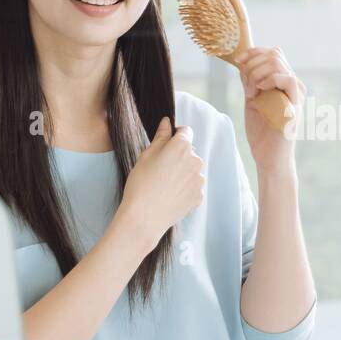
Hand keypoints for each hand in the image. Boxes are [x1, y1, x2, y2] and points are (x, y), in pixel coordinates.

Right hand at [113, 117, 204, 248]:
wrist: (144, 217)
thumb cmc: (141, 183)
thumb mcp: (146, 155)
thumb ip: (161, 136)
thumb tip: (167, 122)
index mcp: (182, 146)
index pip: (185, 131)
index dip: (175, 135)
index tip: (166, 144)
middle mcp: (196, 161)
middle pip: (190, 152)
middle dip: (179, 156)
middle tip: (160, 169)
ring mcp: (200, 180)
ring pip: (192, 170)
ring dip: (182, 172)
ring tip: (164, 184)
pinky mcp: (199, 196)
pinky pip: (193, 186)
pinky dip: (184, 188)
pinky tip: (170, 195)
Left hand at [235, 45, 305, 176]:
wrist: (269, 157)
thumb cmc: (262, 132)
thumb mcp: (252, 100)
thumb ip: (250, 81)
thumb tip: (243, 62)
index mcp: (284, 83)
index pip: (274, 53)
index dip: (254, 52)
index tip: (238, 61)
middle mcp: (293, 86)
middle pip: (275, 54)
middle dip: (252, 63)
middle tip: (245, 85)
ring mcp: (296, 94)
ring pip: (278, 63)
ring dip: (257, 73)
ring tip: (251, 93)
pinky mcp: (295, 105)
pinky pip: (288, 79)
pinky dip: (269, 79)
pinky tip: (258, 92)